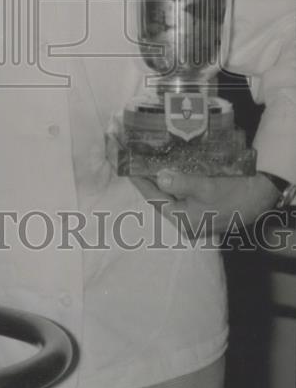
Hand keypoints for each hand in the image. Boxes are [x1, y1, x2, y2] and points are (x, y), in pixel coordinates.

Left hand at [131, 169, 280, 237]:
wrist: (259, 197)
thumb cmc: (233, 193)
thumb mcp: (206, 186)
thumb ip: (181, 183)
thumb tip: (160, 178)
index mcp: (183, 220)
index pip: (153, 199)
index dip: (140, 182)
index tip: (127, 168)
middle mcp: (185, 223)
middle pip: (159, 200)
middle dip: (148, 182)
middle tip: (135, 164)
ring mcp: (193, 219)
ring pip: (169, 199)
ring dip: (159, 184)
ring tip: (147, 166)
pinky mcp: (201, 212)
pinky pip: (180, 198)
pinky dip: (173, 186)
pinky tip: (169, 173)